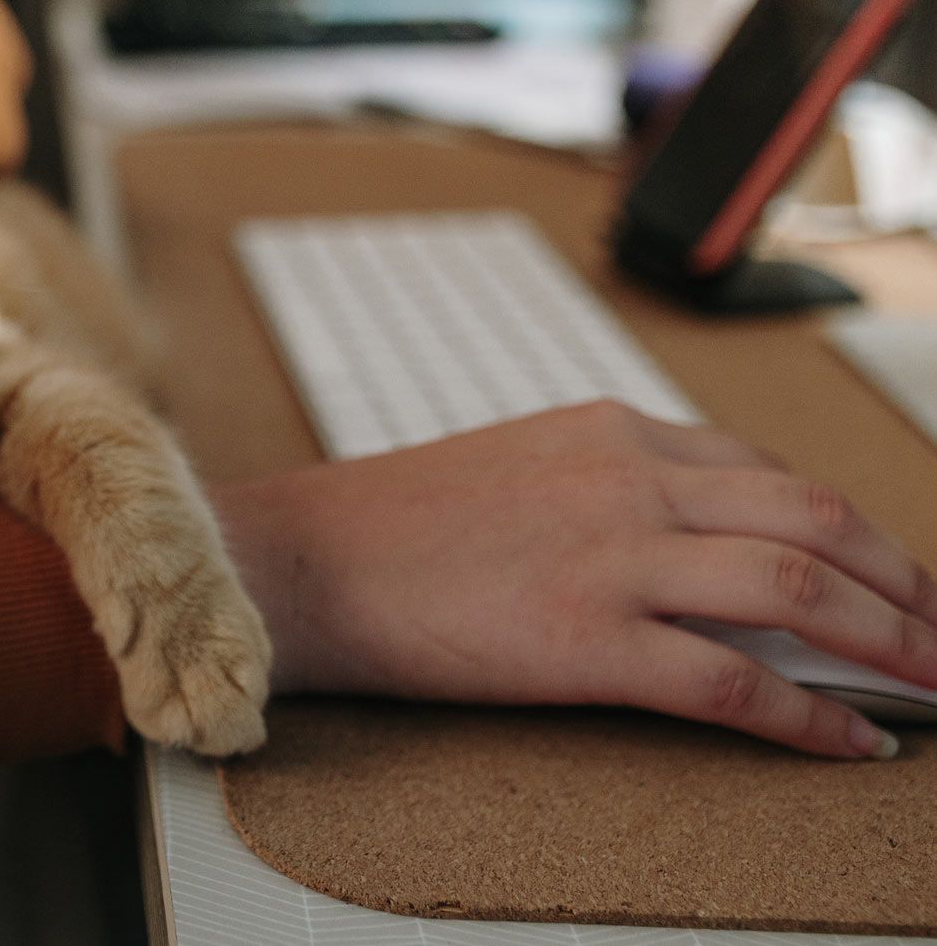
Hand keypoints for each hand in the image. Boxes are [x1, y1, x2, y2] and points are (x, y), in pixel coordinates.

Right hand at [220, 401, 936, 757]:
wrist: (298, 560)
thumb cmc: (387, 528)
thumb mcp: (515, 471)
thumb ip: (605, 490)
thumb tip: (689, 551)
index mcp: (606, 431)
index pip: (766, 470)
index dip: (847, 527)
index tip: (883, 570)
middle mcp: (624, 478)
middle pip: (811, 516)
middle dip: (900, 579)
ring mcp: (609, 554)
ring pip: (797, 584)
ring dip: (887, 638)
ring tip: (932, 679)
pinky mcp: (585, 636)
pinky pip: (732, 679)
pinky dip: (807, 715)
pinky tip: (845, 741)